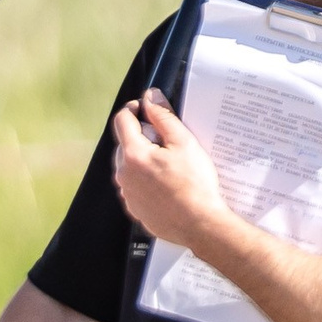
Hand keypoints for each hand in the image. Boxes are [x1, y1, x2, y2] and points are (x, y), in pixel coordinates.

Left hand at [110, 90, 230, 251]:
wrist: (199, 224)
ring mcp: (127, 194)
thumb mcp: (183, 142)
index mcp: (133, 155)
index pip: (122, 120)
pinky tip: (167, 184)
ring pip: (129, 166)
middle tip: (166, 142)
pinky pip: (135, 186)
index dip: (135, 109)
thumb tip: (150, 97)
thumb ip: (163, 116)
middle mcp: (123, 174)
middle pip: (125, 143)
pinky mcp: (135, 208)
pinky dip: (146, 180)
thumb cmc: (194, 184)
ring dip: (143, 159)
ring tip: (170, 165)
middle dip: (142, 137)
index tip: (148, 109)